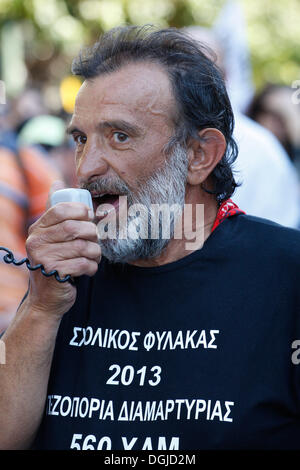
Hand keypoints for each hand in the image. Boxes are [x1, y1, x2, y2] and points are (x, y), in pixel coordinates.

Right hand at [25, 181, 100, 317]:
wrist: (47, 299)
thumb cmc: (55, 262)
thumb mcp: (51, 237)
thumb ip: (56, 214)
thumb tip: (58, 183)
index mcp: (37, 230)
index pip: (60, 210)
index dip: (81, 210)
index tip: (90, 217)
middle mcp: (36, 242)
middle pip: (75, 228)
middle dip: (92, 233)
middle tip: (95, 240)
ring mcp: (44, 259)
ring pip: (83, 247)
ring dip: (95, 252)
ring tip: (94, 256)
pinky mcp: (54, 274)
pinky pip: (84, 264)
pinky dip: (92, 267)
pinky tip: (89, 269)